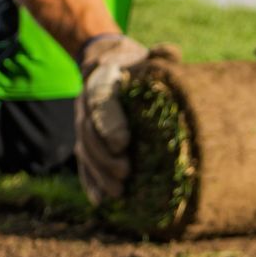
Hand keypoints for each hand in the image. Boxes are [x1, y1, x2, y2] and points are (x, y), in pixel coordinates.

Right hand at [74, 34, 149, 205]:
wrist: (106, 63)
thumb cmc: (135, 64)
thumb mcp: (147, 57)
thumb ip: (160, 57)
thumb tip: (172, 54)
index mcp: (102, 83)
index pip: (101, 104)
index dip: (110, 125)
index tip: (124, 144)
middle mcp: (86, 104)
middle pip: (89, 134)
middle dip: (105, 157)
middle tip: (126, 174)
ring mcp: (83, 125)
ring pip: (85, 152)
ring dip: (99, 174)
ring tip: (118, 193)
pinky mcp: (85, 141)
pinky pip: (83, 163)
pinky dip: (90, 182)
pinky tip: (100, 202)